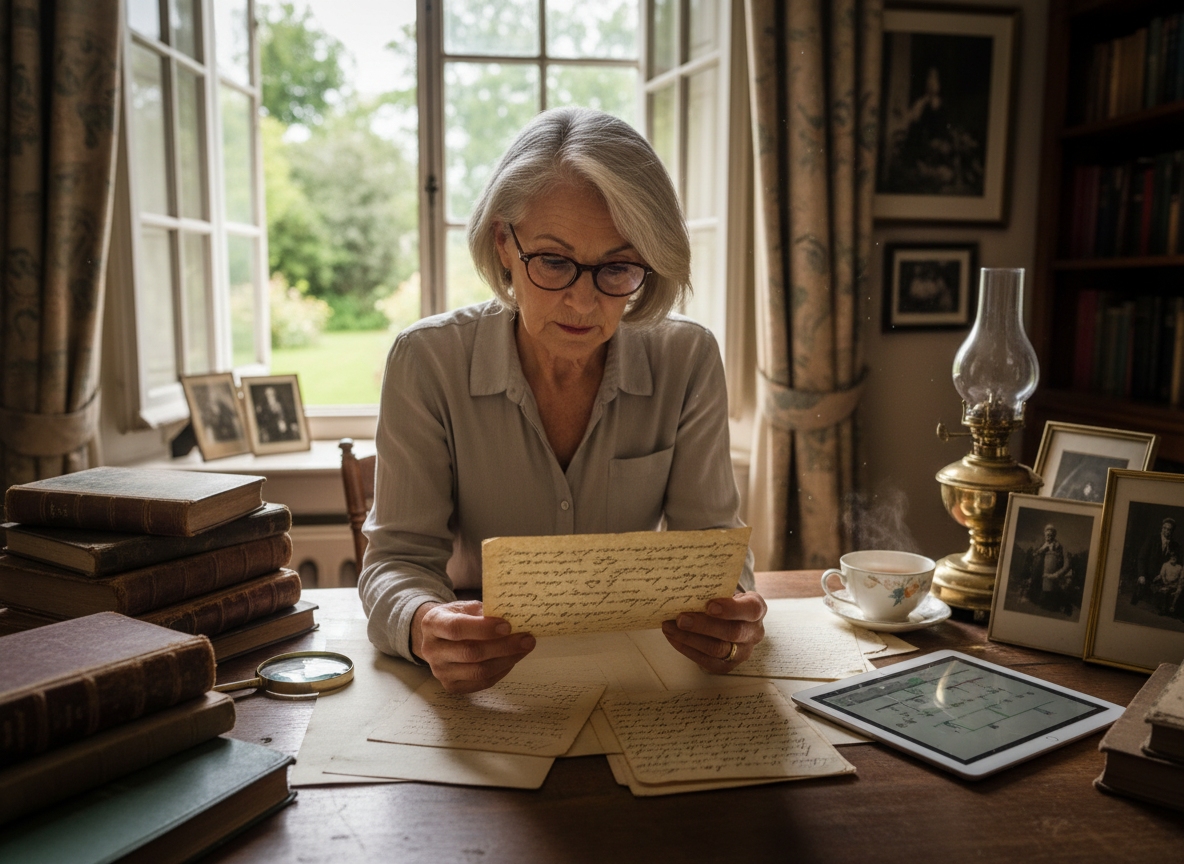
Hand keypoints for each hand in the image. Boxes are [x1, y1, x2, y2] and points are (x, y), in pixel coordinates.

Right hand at [411, 600, 534, 692]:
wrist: (439, 636)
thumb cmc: (457, 617)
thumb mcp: (466, 607)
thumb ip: (485, 611)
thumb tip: (514, 618)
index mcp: (433, 624)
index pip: (457, 628)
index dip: (483, 628)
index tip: (508, 626)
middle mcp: (432, 650)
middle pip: (470, 653)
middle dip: (503, 647)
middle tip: (526, 639)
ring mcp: (440, 671)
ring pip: (478, 671)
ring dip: (507, 660)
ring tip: (524, 649)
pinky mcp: (451, 686)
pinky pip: (481, 683)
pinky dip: (501, 671)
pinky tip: (512, 659)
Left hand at [660, 591, 766, 672]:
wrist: (730, 619)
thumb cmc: (725, 600)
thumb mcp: (726, 590)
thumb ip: (713, 589)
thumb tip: (685, 586)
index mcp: (757, 609)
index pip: (751, 609)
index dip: (731, 609)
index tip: (709, 605)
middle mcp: (754, 632)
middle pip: (732, 632)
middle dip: (703, 626)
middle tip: (680, 619)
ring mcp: (743, 652)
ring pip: (717, 649)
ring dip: (689, 638)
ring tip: (669, 627)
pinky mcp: (727, 665)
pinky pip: (707, 661)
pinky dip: (687, 649)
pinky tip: (673, 637)